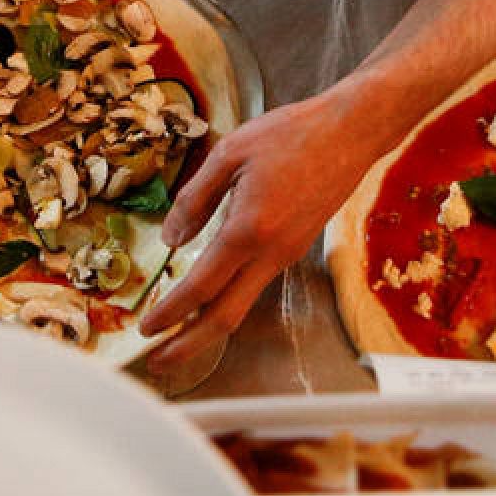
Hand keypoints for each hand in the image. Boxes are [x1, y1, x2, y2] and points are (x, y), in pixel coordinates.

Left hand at [138, 89, 387, 373]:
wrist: (351, 132)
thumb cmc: (290, 135)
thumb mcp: (228, 154)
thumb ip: (194, 199)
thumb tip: (170, 240)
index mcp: (248, 229)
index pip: (201, 287)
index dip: (170, 312)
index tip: (145, 329)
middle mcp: (270, 252)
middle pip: (225, 317)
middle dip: (189, 345)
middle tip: (159, 363)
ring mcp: (287, 254)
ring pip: (242, 305)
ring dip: (207, 327)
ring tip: (176, 337)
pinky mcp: (295, 248)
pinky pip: (255, 285)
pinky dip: (228, 301)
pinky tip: (209, 298)